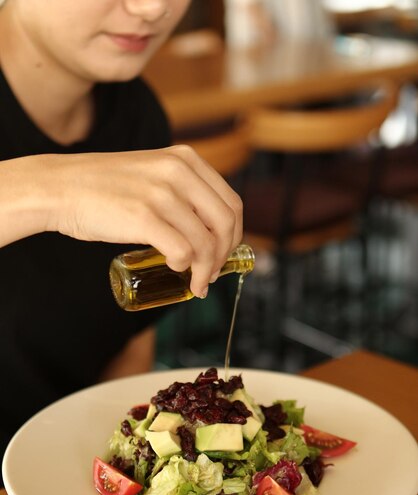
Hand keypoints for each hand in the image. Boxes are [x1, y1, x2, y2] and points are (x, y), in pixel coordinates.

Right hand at [2, 146, 242, 297]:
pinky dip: (186, 267)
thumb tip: (206, 232)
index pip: (231, 203)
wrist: (58, 187)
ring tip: (196, 282)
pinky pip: (183, 251)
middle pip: (226, 224)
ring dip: (206, 270)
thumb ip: (180, 191)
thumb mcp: (151, 174)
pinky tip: (176, 269)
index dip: (234, 236)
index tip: (222, 254)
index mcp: (185, 160)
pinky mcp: (144, 216)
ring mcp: (161, 194)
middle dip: (224, 256)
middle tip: (212, 274)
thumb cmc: (102, 188)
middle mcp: (178, 172)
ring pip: (206, 242)